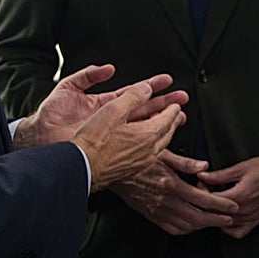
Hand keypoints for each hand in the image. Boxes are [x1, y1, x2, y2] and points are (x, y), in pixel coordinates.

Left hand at [13, 64, 186, 148]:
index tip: (168, 81)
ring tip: (180, 115)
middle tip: (183, 97)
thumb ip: (88, 75)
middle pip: (144, 110)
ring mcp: (112, 134)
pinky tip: (162, 138)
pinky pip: (133, 144)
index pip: (134, 94)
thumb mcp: (69, 86)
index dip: (151, 87)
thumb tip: (109, 69)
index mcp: (105, 105)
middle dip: (164, 103)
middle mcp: (112, 120)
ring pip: (143, 126)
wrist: (40, 137)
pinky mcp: (109, 147)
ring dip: (161, 120)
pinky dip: (148, 140)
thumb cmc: (52, 114)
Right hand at [70, 82, 186, 191]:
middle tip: (177, 114)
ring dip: (164, 133)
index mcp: (148, 134)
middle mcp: (148, 150)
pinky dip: (152, 144)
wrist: (81, 167)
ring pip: (160, 144)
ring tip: (164, 127)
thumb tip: (147, 88)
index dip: (173, 108)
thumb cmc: (94, 142)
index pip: (168, 118)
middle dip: (173, 121)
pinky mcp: (131, 169)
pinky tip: (146, 144)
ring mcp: (141, 162)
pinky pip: (150, 154)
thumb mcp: (113, 110)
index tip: (176, 103)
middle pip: (167, 132)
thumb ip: (133, 96)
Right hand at [112, 150, 239, 234]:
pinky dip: (185, 229)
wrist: (110, 169)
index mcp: (171, 185)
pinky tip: (191, 225)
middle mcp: (165, 201)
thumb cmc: (136, 157)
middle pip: (197, 218)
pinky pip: (171, 228)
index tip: (232, 207)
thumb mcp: (162, 152)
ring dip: (202, 226)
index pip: (203, 200)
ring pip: (186, 226)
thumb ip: (185, 162)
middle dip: (216, 220)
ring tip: (213, 221)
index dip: (220, 205)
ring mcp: (157, 211)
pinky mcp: (150, 215)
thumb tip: (205, 166)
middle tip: (229, 219)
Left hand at [196, 155, 258, 238]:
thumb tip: (203, 175)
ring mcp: (250, 218)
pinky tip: (225, 216)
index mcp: (239, 197)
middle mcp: (244, 211)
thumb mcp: (241, 168)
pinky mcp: (255, 221)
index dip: (201, 191)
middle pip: (214, 214)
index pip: (210, 201)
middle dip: (206, 202)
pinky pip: (237, 232)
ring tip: (214, 202)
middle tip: (205, 190)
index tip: (202, 182)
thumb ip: (220, 175)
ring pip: (223, 224)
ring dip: (215, 214)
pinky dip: (228, 227)